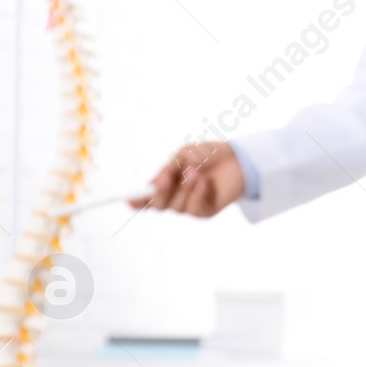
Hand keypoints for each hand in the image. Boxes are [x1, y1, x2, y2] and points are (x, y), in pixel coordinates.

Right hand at [129, 141, 245, 217]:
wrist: (236, 158)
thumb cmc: (208, 155)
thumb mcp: (185, 155)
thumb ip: (169, 170)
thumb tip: (154, 184)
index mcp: (165, 183)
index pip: (145, 196)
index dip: (135, 200)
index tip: (128, 200)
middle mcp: (174, 197)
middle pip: (157, 206)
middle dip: (159, 194)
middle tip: (165, 180)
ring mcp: (189, 206)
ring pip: (176, 207)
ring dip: (185, 189)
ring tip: (196, 172)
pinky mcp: (205, 211)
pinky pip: (194, 209)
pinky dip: (198, 195)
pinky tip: (205, 183)